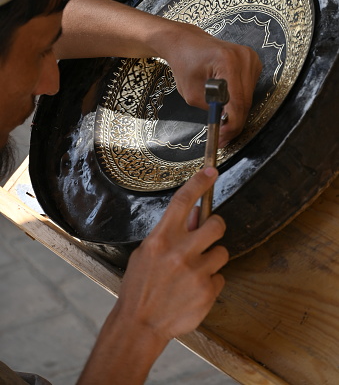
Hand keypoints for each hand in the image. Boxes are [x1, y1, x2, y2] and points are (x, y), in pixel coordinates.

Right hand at [115, 167, 227, 342]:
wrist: (139, 324)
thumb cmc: (140, 286)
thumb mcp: (147, 253)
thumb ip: (170, 233)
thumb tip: (194, 214)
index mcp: (161, 238)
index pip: (183, 200)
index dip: (199, 182)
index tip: (211, 172)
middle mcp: (180, 252)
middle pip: (216, 224)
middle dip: (215, 227)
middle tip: (208, 235)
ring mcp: (196, 272)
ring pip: (222, 252)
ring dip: (212, 258)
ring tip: (195, 271)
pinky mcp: (207, 291)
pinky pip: (220, 277)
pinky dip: (210, 281)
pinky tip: (194, 289)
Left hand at [160, 21, 261, 147]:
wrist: (187, 42)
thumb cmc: (185, 64)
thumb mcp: (192, 93)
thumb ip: (211, 108)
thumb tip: (226, 123)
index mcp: (228, 61)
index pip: (237, 101)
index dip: (231, 124)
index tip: (223, 138)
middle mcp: (244, 57)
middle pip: (246, 101)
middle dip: (234, 122)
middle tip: (223, 138)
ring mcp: (251, 58)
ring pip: (249, 98)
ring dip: (237, 112)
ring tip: (222, 122)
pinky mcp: (253, 62)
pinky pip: (249, 90)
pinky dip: (239, 101)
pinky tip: (227, 104)